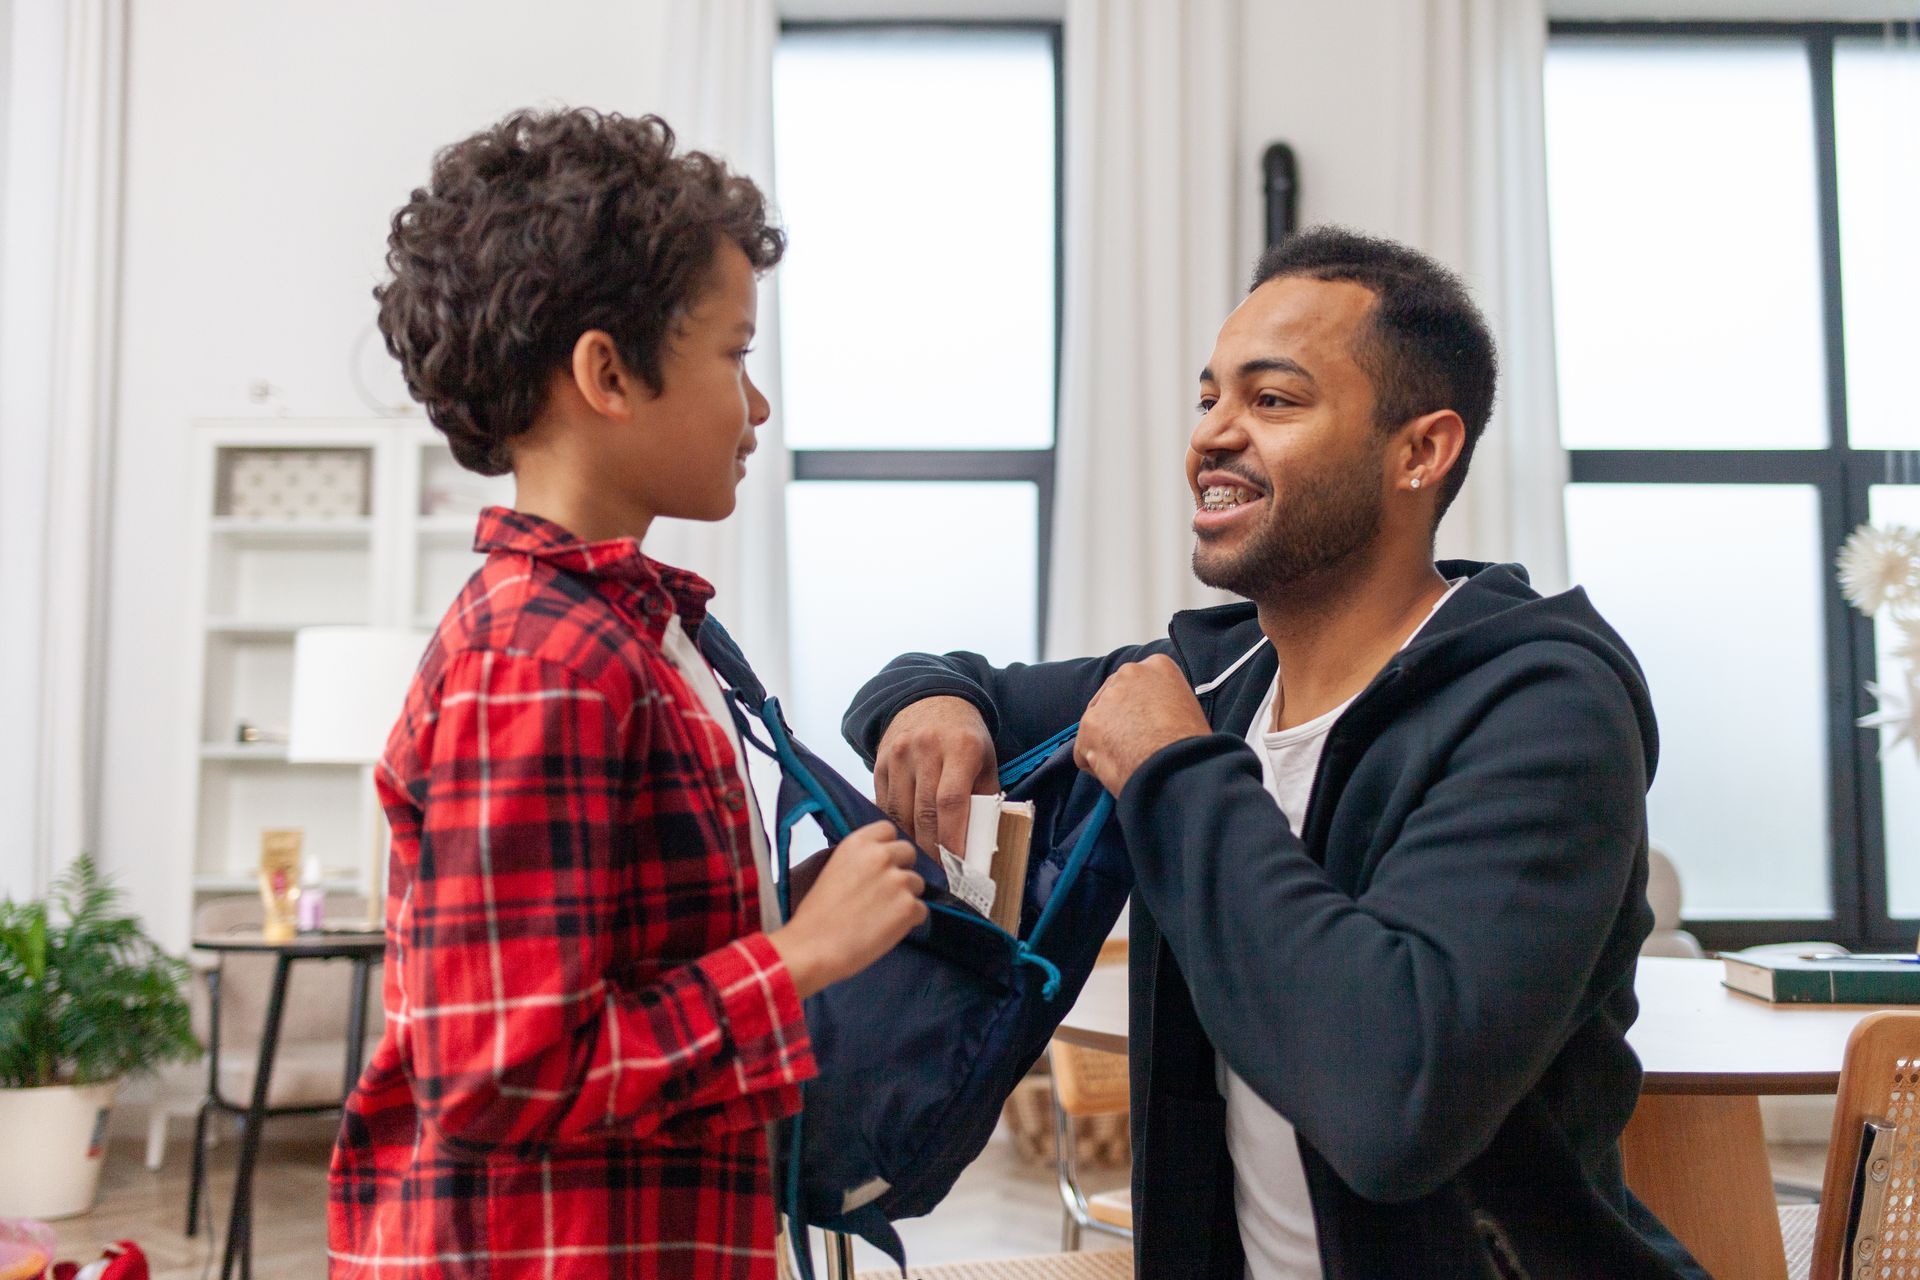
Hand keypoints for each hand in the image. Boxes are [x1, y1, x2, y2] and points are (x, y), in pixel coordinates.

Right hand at [768, 820, 926, 997]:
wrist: (813, 947)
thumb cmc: (816, 915)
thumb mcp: (833, 870)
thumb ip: (859, 861)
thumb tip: (878, 866)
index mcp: (858, 843)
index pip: (888, 829)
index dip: (888, 847)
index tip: (882, 863)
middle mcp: (881, 856)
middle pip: (909, 853)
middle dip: (901, 870)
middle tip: (885, 892)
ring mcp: (898, 881)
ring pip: (917, 884)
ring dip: (906, 897)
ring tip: (882, 915)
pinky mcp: (909, 907)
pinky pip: (921, 910)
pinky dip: (909, 921)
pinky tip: (887, 930)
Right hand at [873, 696, 998, 856]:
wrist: (930, 700)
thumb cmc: (965, 737)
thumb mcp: (985, 761)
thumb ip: (983, 798)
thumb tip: (980, 844)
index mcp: (960, 748)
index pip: (951, 801)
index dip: (952, 837)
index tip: (957, 865)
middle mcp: (926, 749)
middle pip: (924, 812)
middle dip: (933, 849)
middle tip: (942, 874)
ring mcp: (898, 754)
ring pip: (901, 813)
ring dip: (912, 842)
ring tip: (924, 862)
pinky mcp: (880, 762)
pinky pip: (885, 805)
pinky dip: (896, 826)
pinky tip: (907, 839)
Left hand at [1074, 655, 1211, 794]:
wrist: (1180, 768)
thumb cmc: (1192, 745)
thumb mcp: (1188, 706)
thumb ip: (1164, 700)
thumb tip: (1150, 716)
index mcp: (1157, 666)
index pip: (1137, 684)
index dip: (1140, 709)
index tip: (1149, 725)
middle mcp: (1128, 674)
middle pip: (1113, 699)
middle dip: (1119, 721)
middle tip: (1137, 744)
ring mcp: (1105, 700)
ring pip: (1098, 725)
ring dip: (1108, 743)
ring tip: (1132, 759)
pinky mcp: (1088, 727)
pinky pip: (1084, 751)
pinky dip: (1096, 765)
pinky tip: (1119, 770)